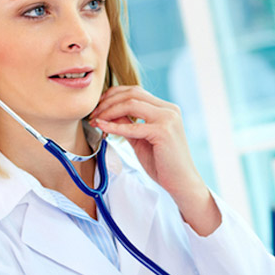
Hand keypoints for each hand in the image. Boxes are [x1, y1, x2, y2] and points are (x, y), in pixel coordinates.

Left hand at [89, 86, 219, 233]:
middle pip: (132, 93)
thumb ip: (127, 123)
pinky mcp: (163, 131)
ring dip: (109, 110)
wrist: (181, 182)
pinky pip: (133, 125)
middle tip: (93, 113)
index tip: (98, 106)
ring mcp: (168, 118)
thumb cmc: (163, 163)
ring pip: (131, 103)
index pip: (136, 92)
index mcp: (166, 108)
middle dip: (108, 101)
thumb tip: (107, 113)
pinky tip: (102, 127)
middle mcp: (169, 109)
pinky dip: (114, 125)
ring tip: (96, 120)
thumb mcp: (141, 139)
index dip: (114, 96)